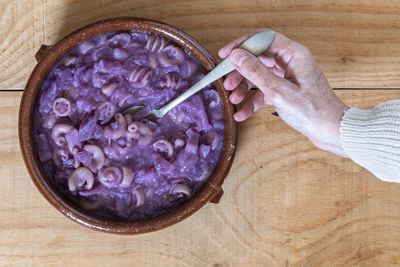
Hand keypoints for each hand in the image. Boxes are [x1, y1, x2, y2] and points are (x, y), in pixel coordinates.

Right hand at [218, 30, 349, 156]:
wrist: (331, 131)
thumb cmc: (313, 111)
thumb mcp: (279, 91)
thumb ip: (256, 72)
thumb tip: (237, 56)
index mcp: (294, 55)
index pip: (263, 39)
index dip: (241, 45)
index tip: (225, 54)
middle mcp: (291, 62)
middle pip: (258, 58)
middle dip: (240, 71)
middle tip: (227, 82)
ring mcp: (288, 77)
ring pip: (259, 75)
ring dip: (244, 88)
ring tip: (233, 99)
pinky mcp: (286, 91)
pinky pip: (264, 91)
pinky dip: (253, 101)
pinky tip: (242, 113)